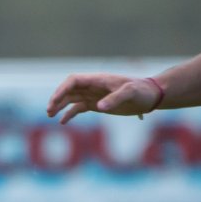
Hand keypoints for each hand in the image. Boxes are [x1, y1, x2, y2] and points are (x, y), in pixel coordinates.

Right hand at [47, 73, 163, 123]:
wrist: (151, 96)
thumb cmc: (142, 91)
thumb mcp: (131, 92)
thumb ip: (115, 98)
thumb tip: (98, 107)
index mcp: (98, 79)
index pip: (73, 80)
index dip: (62, 89)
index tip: (55, 101)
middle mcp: (93, 86)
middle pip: (68, 90)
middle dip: (57, 99)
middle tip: (49, 111)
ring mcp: (94, 96)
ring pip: (71, 99)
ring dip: (60, 106)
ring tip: (50, 115)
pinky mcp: (97, 105)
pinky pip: (79, 108)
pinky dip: (69, 114)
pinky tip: (62, 121)